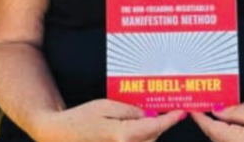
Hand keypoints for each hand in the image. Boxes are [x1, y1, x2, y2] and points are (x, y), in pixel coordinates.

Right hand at [34, 99, 185, 141]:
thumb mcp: (106, 105)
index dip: (169, 120)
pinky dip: (142, 137)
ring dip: (152, 131)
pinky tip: (140, 124)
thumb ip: (129, 111)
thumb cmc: (82, 118)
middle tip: (171, 109)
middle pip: (152, 137)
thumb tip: (147, 115)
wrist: (61, 134)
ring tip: (155, 115)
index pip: (153, 127)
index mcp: (122, 135)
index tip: (181, 112)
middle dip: (161, 124)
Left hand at [190, 103, 243, 141]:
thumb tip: (216, 111)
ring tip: (232, 110)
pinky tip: (241, 123)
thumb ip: (236, 113)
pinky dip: (232, 134)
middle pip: (216, 138)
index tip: (192, 108)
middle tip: (210, 104)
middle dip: (212, 122)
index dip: (200, 118)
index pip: (212, 130)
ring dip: (223, 128)